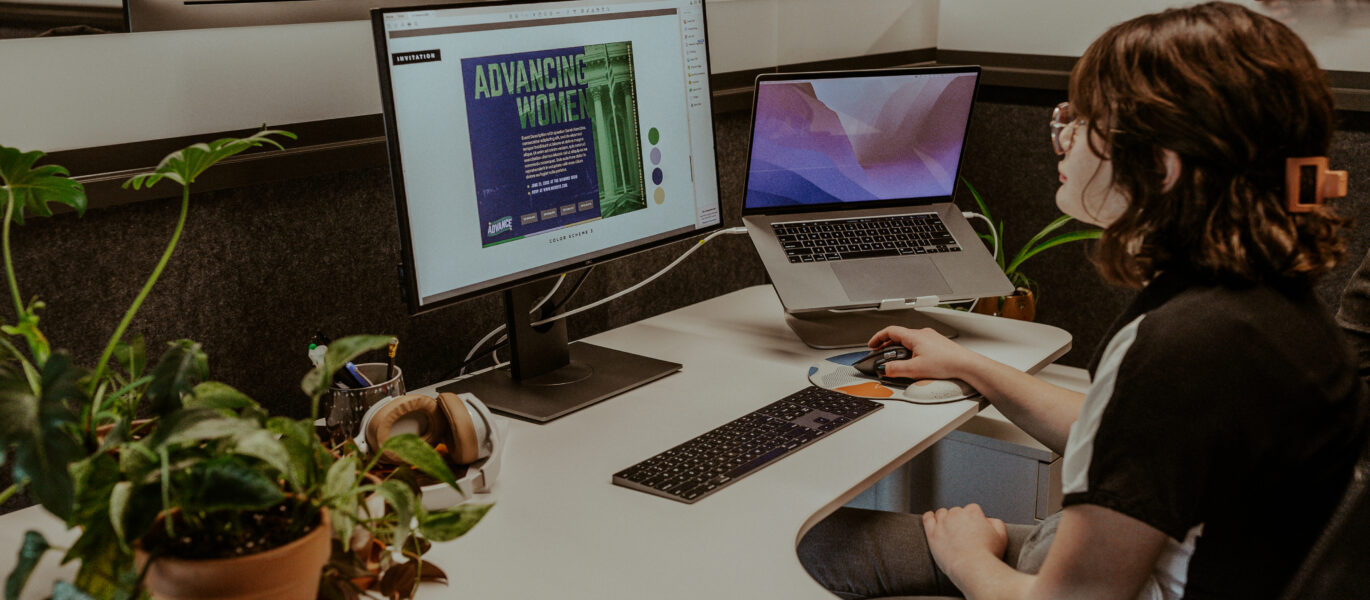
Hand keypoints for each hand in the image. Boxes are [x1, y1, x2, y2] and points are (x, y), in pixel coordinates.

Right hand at [866, 326, 985, 380]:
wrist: (966, 365)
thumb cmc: (947, 363)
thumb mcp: (915, 369)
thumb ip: (896, 369)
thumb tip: (885, 369)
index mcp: (915, 336)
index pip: (890, 331)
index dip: (878, 338)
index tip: (871, 345)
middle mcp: (922, 334)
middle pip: (899, 336)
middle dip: (887, 345)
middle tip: (880, 354)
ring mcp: (931, 338)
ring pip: (909, 340)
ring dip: (899, 349)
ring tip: (896, 361)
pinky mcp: (937, 345)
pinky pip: (918, 345)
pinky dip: (910, 351)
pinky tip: (913, 362)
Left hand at [922, 504, 1008, 585]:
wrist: (974, 568)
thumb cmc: (988, 555)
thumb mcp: (1002, 536)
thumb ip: (996, 523)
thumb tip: (988, 520)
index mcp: (973, 513)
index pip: (972, 509)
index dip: (973, 519)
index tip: (974, 528)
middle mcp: (956, 514)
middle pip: (956, 511)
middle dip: (959, 520)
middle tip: (963, 534)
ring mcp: (942, 523)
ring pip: (942, 514)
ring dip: (945, 519)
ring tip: (949, 531)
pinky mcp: (932, 533)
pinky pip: (927, 519)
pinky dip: (929, 517)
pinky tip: (931, 519)